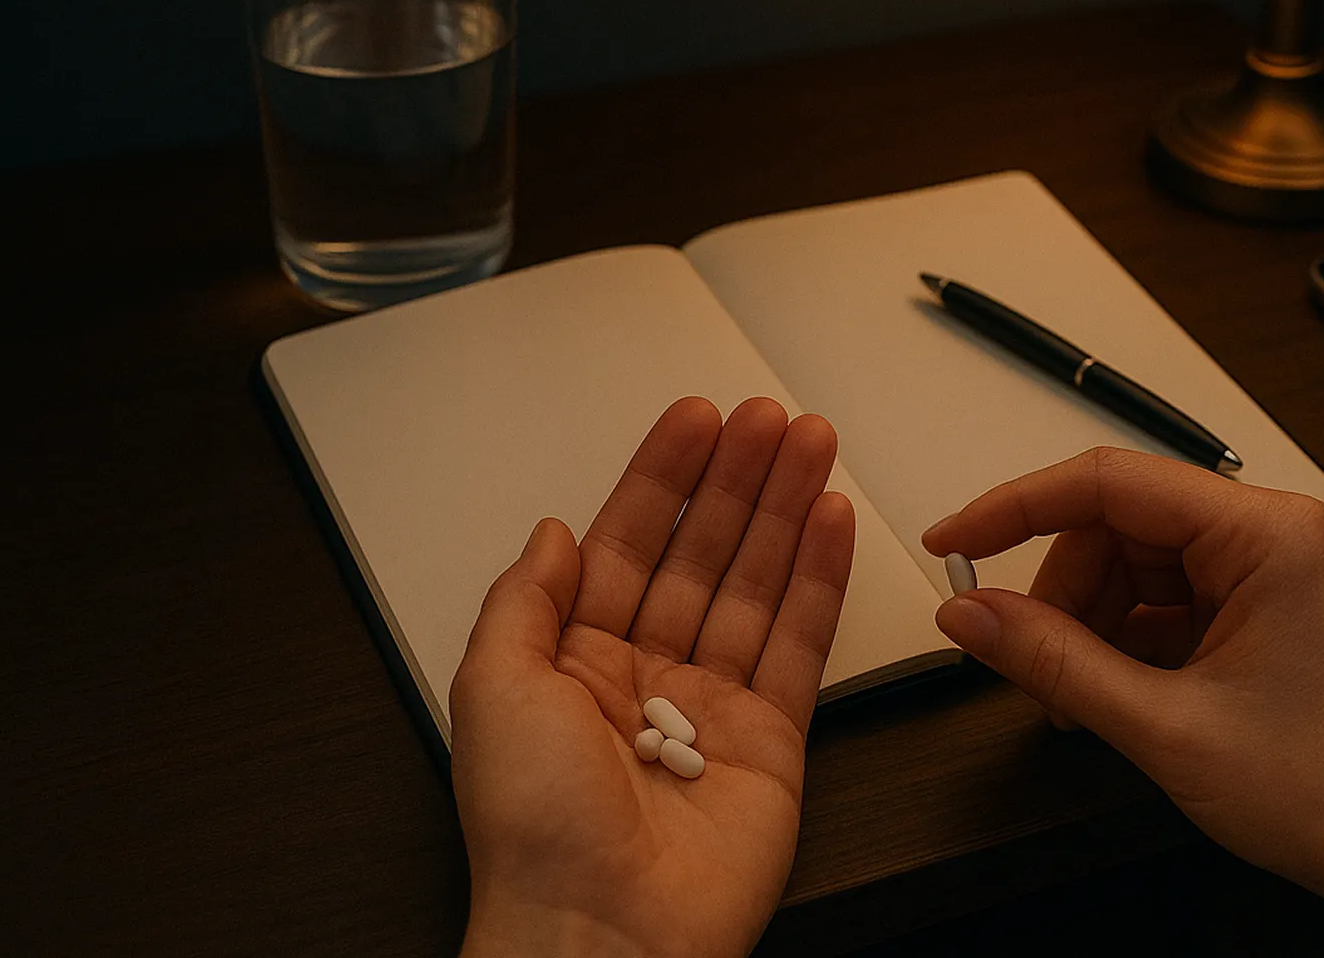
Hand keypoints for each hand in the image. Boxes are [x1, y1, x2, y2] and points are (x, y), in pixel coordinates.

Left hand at [451, 397, 853, 957]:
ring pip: (756, 583)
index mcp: (572, 662)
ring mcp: (714, 706)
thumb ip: (526, 598)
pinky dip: (820, 578)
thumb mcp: (493, 688)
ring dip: (784, 509)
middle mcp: (645, 676)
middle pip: (702, 552)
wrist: (603, 930)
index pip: (628, 543)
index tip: (696, 419)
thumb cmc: (534, 829)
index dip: (662, 477)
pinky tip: (830, 521)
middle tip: (770, 417)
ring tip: (812, 443)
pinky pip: (800, 642)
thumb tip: (552, 532)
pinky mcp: (774, 740)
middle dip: (736, 479)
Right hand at [921, 446, 1323, 888]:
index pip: (1110, 482)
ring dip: (1089, 626)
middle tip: (1022, 658)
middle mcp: (1275, 535)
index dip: (1016, 508)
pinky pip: (1164, 600)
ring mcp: (1271, 570)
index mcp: (1268, 535)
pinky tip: (1113, 696)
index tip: (956, 537)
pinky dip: (1124, 643)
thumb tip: (971, 614)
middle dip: (1061, 594)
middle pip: (1118, 527)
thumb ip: (1052, 661)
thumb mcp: (1163, 726)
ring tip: (1077, 699)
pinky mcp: (1262, 606)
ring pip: (1134, 566)